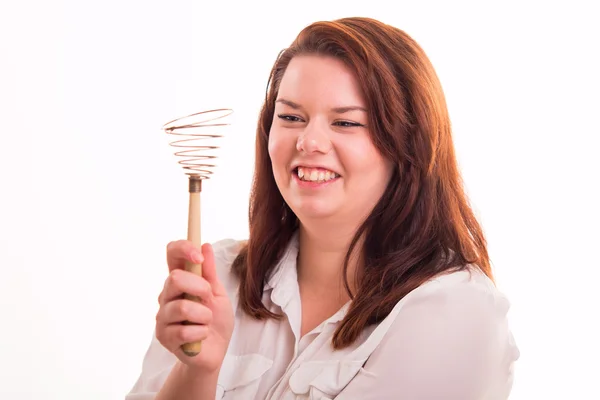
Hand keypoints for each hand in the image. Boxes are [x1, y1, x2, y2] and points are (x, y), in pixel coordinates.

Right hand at [155, 240, 234, 372]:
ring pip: (181, 307)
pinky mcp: (163, 336)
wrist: (216, 351)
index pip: (171, 254)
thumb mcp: (218, 293)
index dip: (183, 249)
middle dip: (199, 288)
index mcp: (180, 280)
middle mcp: (167, 295)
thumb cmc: (216, 321)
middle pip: (174, 279)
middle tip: (208, 299)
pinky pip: (184, 331)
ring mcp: (163, 316)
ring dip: (204, 315)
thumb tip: (204, 246)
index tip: (198, 256)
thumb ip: (210, 273)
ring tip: (206, 322)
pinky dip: (201, 333)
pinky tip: (201, 335)